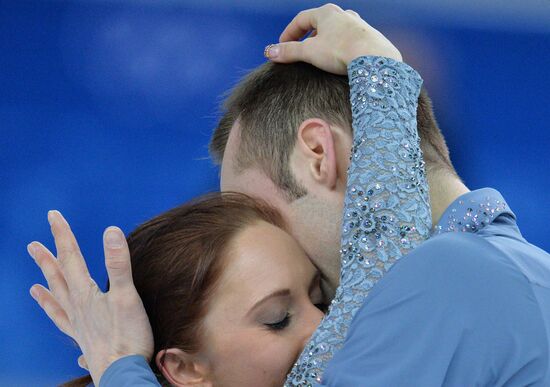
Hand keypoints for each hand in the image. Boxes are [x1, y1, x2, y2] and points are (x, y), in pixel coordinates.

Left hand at [28, 210, 153, 385]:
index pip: (71, 257)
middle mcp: (77, 308)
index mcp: (85, 293)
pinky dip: (61, 325)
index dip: (62, 235)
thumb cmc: (127, 336)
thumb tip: (111, 231)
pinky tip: (64, 327)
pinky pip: (66, 328)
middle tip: (32, 246)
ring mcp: (79, 326)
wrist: (123, 374)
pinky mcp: (86, 341)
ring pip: (57, 304)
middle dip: (47, 259)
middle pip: (58, 279)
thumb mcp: (126, 295)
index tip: (53, 215)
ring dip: (46, 291)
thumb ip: (118, 263)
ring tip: (33, 287)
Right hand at [264, 3, 401, 73]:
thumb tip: (270, 52)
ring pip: (336, 31)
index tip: (282, 45)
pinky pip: (349, 40)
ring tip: (319, 55)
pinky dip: (339, 48)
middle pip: (319, 23)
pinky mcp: (368, 38)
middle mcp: (343, 15)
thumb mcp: (309, 52)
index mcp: (327, 13)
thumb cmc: (341, 51)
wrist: (374, 58)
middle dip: (307, 36)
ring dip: (324, 41)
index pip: (301, 19)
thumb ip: (289, 52)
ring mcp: (357, 25)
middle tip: (299, 50)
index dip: (289, 33)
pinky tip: (339, 60)